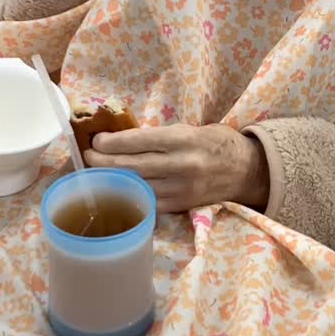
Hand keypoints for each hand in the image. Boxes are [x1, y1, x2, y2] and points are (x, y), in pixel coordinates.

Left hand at [85, 123, 268, 213]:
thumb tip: (122, 139)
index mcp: (183, 139)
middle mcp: (182, 164)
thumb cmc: (215, 143)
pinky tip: (115, 192)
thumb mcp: (190, 129)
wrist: (247, 170)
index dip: (113, 142)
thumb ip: (160, 136)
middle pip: (133, 165)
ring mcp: (181, 189)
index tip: (96, 140)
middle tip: (87, 157)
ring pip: (137, 186)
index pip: (140, 141)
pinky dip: (129, 197)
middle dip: (105, 162)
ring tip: (94, 174)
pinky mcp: (181, 205)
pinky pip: (149, 202)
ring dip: (112, 181)